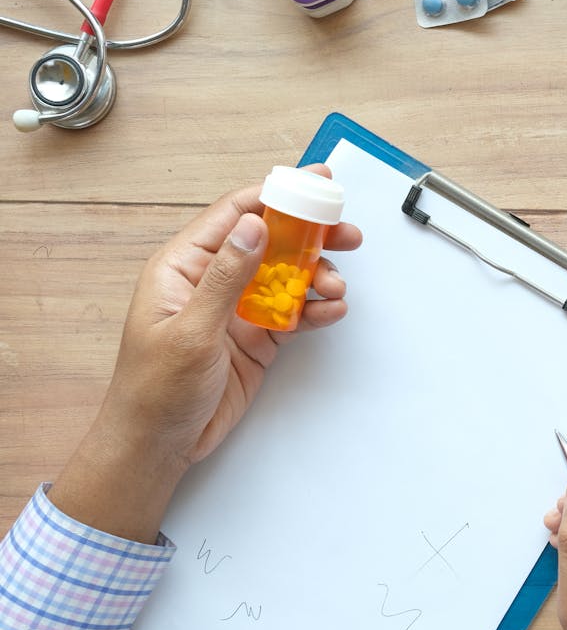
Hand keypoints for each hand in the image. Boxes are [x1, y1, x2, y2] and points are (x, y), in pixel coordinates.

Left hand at [49, 165, 361, 541]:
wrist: (159, 446)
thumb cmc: (154, 390)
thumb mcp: (190, 330)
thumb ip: (226, 277)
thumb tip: (254, 226)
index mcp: (184, 267)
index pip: (234, 215)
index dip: (276, 195)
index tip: (315, 183)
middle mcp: (213, 281)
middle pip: (271, 241)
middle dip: (312, 235)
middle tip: (348, 233)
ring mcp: (238, 309)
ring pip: (289, 277)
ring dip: (319, 277)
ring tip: (336, 288)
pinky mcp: (258, 338)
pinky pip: (295, 313)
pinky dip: (317, 310)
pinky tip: (331, 310)